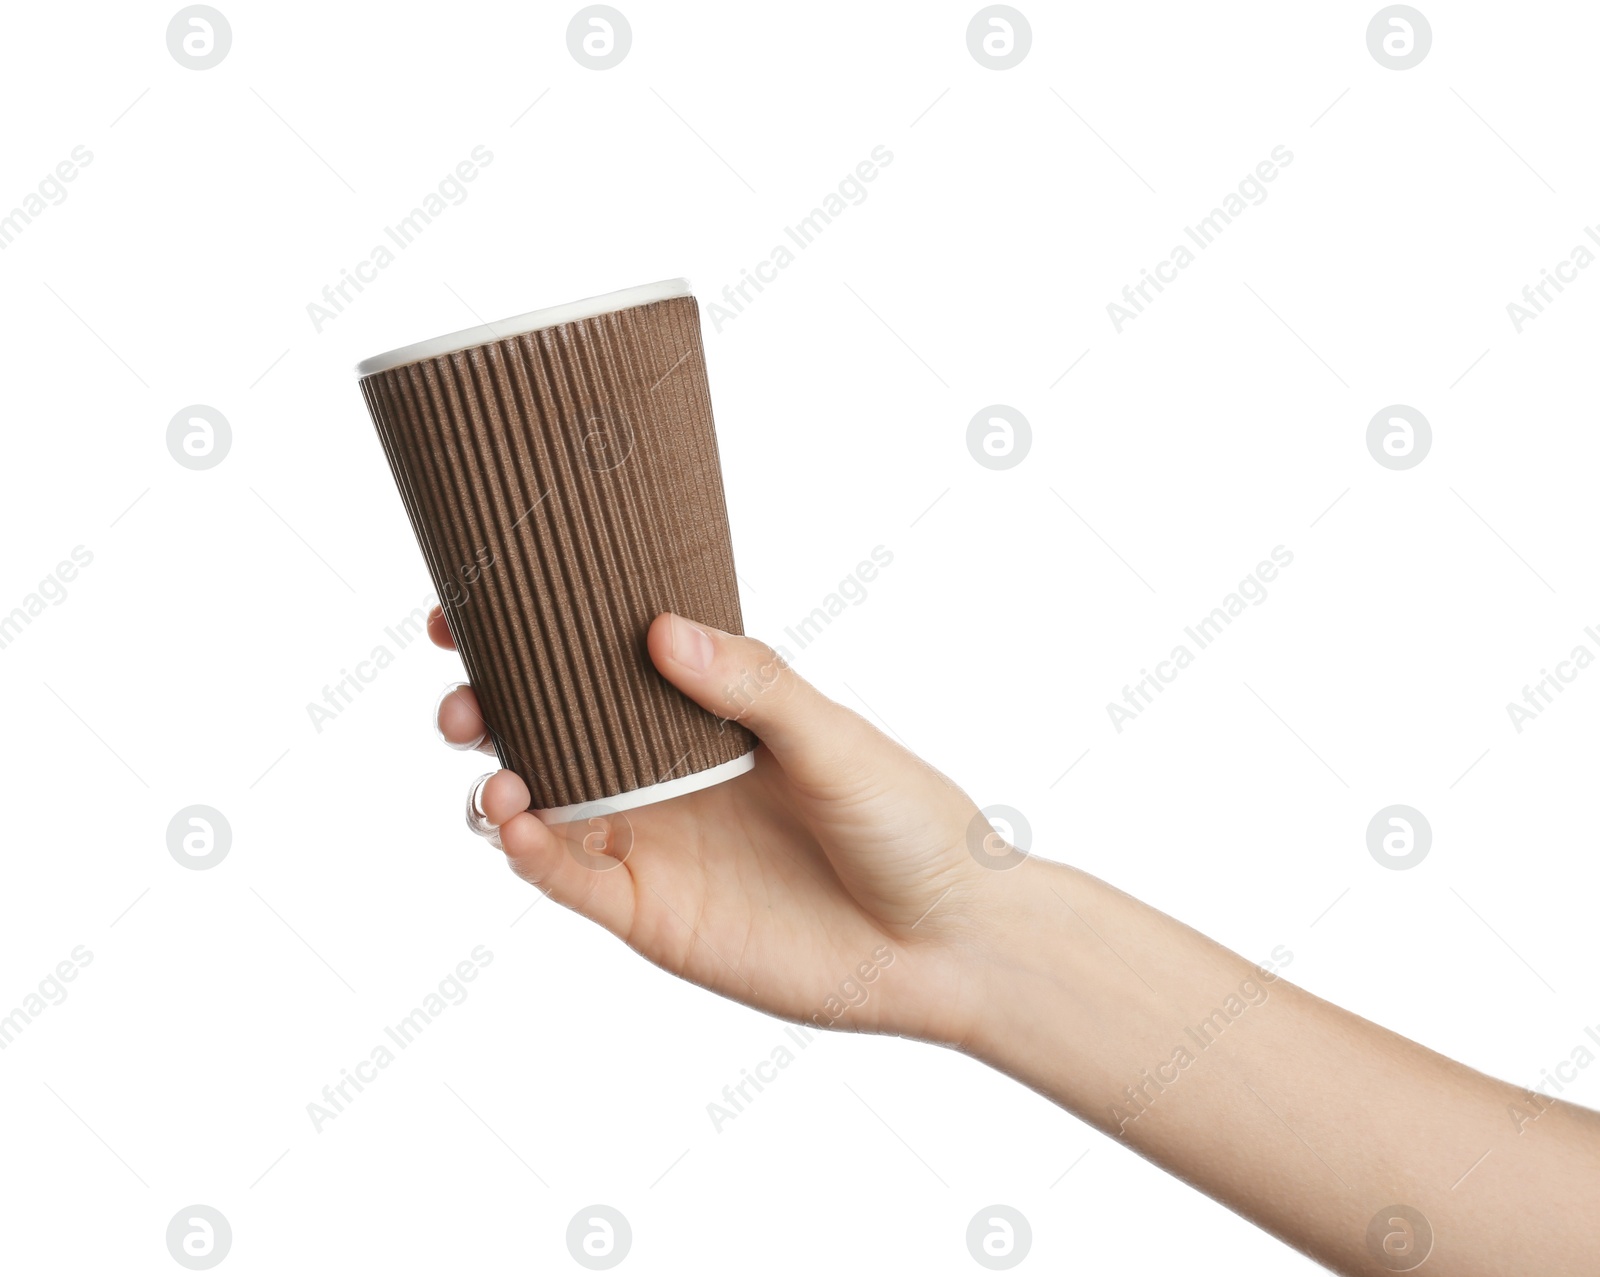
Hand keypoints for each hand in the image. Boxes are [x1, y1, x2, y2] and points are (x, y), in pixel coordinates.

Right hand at [429, 606, 1016, 1046]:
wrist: (947, 943)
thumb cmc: (910, 822)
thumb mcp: (835, 741)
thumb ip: (753, 688)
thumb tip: (662, 630)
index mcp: (702, 714)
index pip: (598, 662)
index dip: (529, 636)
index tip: (469, 605)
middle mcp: (662, 774)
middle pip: (546, 731)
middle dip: (488, 708)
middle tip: (463, 697)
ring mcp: (651, 843)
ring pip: (541, 805)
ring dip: (497, 783)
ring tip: (494, 772)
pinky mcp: (649, 912)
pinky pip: (568, 881)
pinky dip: (530, 853)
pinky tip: (519, 826)